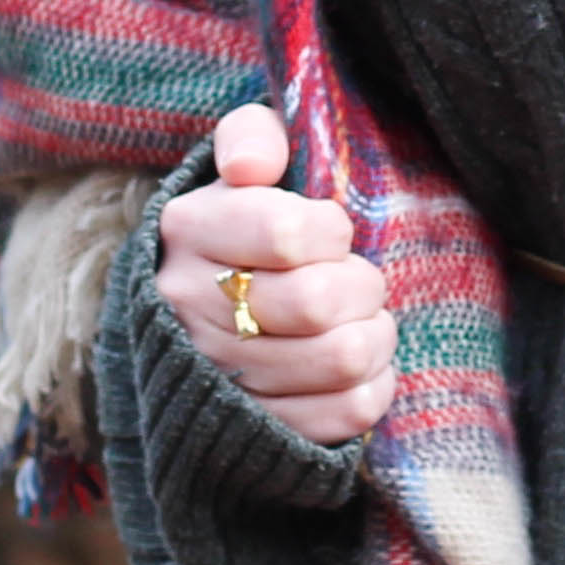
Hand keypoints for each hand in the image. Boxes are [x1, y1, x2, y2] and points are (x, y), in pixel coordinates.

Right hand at [151, 104, 394, 446]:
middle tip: (357, 279)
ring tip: (361, 320)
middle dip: (362, 283)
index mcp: (189, 228)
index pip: (287, 232)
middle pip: (318, 301)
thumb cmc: (250, 219)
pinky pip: (348, 412)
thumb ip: (253, 136)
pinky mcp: (256, 427)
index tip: (332, 230)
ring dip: (375, 334)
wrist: (208, 307)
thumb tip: (255, 165)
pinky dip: (373, 384)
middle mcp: (189, 305)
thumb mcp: (247, 159)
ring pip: (342, 358)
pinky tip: (357, 364)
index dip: (332, 230)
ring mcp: (217, 373)